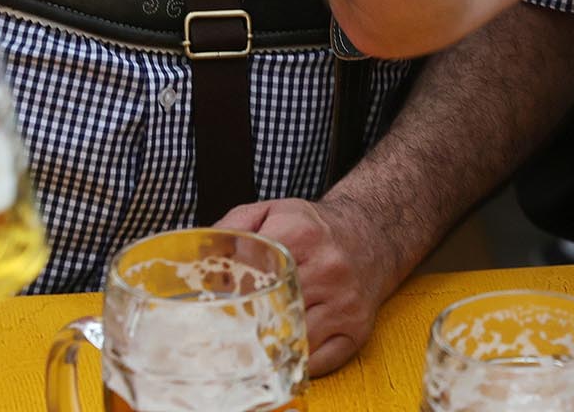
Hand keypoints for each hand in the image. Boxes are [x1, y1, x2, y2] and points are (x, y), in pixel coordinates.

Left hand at [217, 196, 395, 375]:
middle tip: (232, 323)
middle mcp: (329, 269)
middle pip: (272, 309)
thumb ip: (234, 227)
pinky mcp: (357, 328)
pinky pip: (319, 361)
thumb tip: (201, 257)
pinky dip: (298, 359)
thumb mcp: (274, 212)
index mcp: (303, 235)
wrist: (372, 234)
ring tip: (259, 335)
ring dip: (272, 343)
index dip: (230, 290)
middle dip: (247, 320)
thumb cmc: (315, 228)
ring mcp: (345, 302)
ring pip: (294, 339)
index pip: (254, 272)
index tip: (217, 299)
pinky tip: (288, 345)